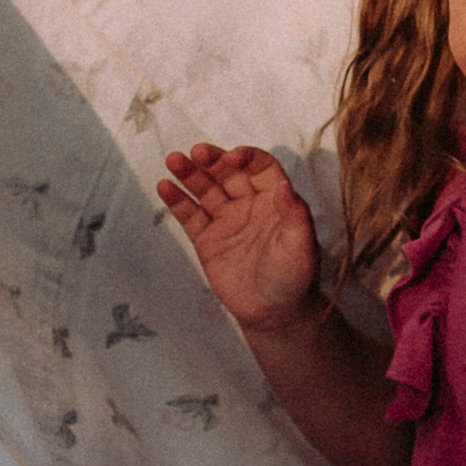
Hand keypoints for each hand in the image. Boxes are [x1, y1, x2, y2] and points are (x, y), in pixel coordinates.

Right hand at [158, 142, 321, 336]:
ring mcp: (226, 220)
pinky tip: (164, 186)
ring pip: (206, 189)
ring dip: (189, 174)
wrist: (275, 313)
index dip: (246, 158)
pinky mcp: (208, 239)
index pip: (259, 167)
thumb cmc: (296, 278)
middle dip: (212, 160)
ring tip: (174, 160)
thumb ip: (294, 215)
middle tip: (197, 152)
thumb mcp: (301, 246)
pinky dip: (177, 201)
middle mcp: (250, 204)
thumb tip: (284, 185)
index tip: (232, 158)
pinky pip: (190, 215)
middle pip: (228, 173)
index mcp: (275, 200)